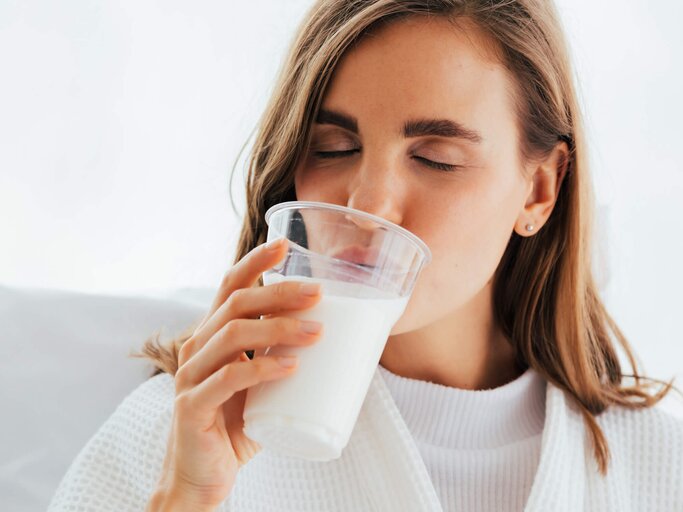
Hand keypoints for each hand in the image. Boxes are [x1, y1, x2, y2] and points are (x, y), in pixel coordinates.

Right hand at [150, 238, 322, 509]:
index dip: (255, 262)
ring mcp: (191, 376)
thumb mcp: (261, 384)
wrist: (203, 476)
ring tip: (317, 333)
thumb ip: (282, 358)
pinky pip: (229, 378)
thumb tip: (334, 340)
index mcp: (213, 336)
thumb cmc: (236, 426)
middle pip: (236, 304)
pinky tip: (291, 367)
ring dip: (279, 328)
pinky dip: (263, 369)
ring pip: (234, 335)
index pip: (229, 286)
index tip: (286, 245)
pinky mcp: (192, 406)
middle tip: (319, 293)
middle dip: (280, 293)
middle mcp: (197, 348)